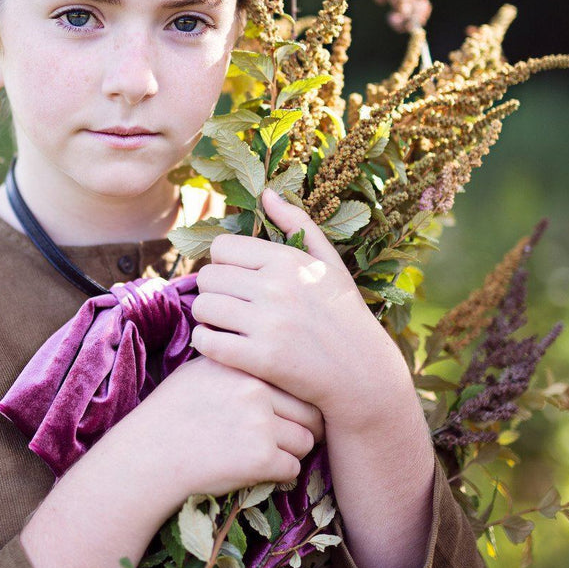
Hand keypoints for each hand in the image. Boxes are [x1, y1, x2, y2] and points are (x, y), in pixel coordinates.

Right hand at [114, 354, 324, 502]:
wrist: (148, 457)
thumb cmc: (170, 415)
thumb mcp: (198, 372)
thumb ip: (233, 363)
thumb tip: (260, 357)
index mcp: (242, 366)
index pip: (295, 380)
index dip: (296, 400)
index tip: (290, 413)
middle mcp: (254, 389)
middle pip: (309, 411)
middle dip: (303, 428)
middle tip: (289, 438)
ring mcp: (260, 424)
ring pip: (305, 441)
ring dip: (292, 452)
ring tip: (267, 455)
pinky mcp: (260, 458)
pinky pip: (292, 468)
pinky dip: (279, 474)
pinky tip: (256, 471)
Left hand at [188, 186, 415, 429]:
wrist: (365, 375)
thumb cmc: (345, 315)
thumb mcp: (329, 263)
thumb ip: (298, 223)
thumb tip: (266, 192)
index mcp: (288, 260)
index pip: (222, 247)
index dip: (223, 264)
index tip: (235, 280)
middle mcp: (276, 287)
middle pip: (208, 276)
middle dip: (214, 290)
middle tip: (228, 304)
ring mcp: (269, 324)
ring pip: (203, 307)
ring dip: (207, 317)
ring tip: (223, 324)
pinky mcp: (262, 359)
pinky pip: (207, 342)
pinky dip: (206, 344)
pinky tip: (220, 345)